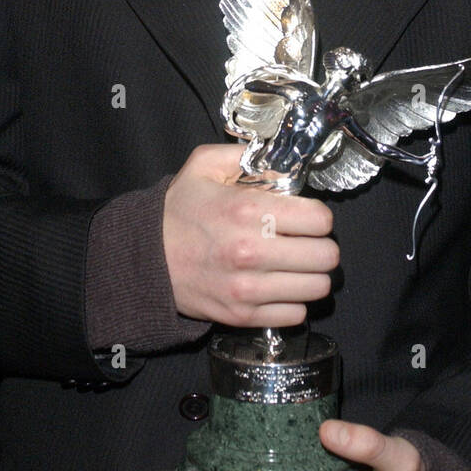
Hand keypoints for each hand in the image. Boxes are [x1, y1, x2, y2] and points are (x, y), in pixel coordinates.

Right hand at [161, 143, 338, 327]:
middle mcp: (252, 252)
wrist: (144, 259)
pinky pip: (296, 314)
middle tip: (305, 242)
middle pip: (326, 256)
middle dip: (321, 246)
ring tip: (295, 265)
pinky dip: (294, 301)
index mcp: (247, 211)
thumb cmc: (178, 212)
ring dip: (312, 275)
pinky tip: (279, 286)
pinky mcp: (243, 315)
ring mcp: (248, 288)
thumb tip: (284, 162)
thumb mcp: (205, 165)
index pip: (320, 219)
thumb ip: (248, 155)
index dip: (318, 216)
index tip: (306, 217)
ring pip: (317, 288)